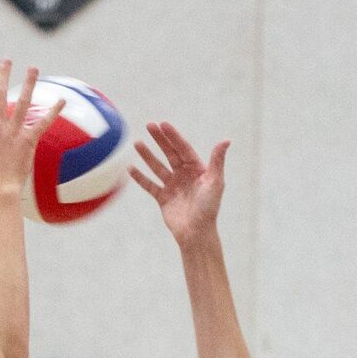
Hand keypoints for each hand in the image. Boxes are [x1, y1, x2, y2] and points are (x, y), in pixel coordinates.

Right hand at [0, 60, 61, 200]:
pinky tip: (61, 99)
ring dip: (29, 83)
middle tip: (6, 60)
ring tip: (33, 67)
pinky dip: (52, 111)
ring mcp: (13, 132)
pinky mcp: (28, 141)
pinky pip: (43, 123)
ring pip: (23, 102)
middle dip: (2, 75)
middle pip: (0, 94)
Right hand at [129, 121, 228, 247]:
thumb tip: (226, 140)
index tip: (163, 124)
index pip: (183, 148)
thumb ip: (217, 161)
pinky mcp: (163, 198)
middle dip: (160, 140)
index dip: (173, 136)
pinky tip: (131, 168)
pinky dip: (140, 178)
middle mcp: (184, 175)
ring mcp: (172, 186)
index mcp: (196, 169)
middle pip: (169, 153)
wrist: (196, 233)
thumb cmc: (209, 208)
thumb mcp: (215, 182)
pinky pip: (149, 185)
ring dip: (147, 155)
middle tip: (149, 125)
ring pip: (157, 167)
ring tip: (137, 143)